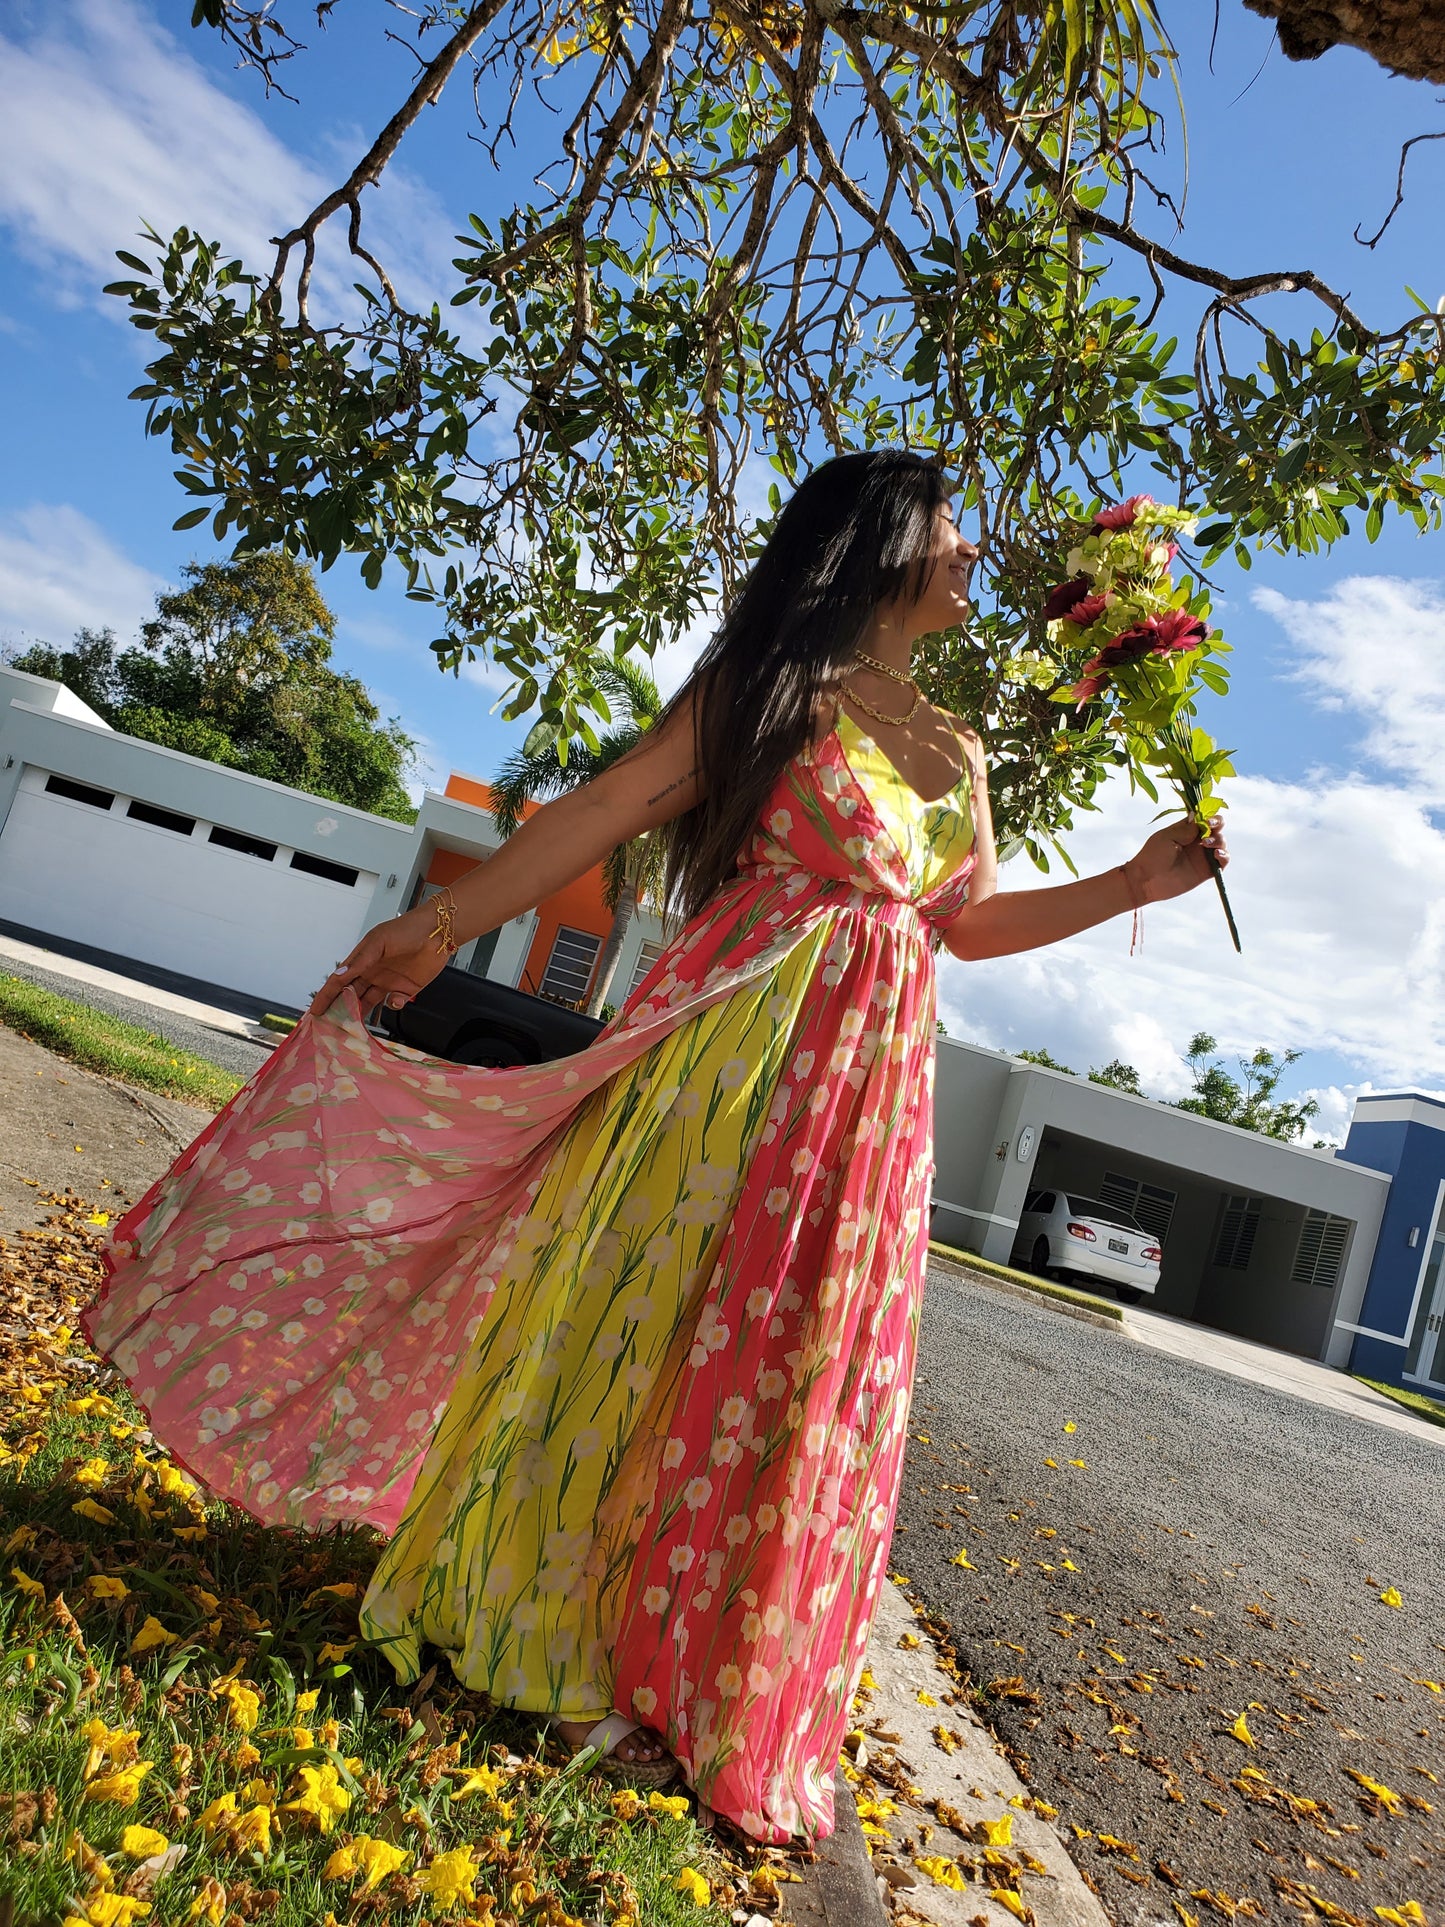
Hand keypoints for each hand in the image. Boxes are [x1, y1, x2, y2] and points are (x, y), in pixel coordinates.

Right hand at [308, 907, 448, 1017]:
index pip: (339, 981)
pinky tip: (395, 999)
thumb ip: (360, 961)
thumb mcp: (379, 941)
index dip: (326, 996)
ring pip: (369, 1003)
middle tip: (330, 1025)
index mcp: (362, 960)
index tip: (315, 1010)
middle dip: (340, 1010)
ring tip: (354, 1025)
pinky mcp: (407, 989)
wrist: (437, 931)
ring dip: (361, 1013)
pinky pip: (395, 1003)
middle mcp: (372, 973)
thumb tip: (339, 975)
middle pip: (350, 996)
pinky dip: (393, 1005)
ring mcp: (388, 982)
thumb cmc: (406, 929)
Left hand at [1125, 815, 1228, 905]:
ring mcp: (1202, 856)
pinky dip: (1225, 856)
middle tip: (1210, 827)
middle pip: (1217, 828)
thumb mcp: (1167, 837)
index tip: (1207, 819)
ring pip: (1221, 843)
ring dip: (1219, 840)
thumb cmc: (1153, 856)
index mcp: (1186, 830)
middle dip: (1218, 824)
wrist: (1147, 880)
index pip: (1204, 818)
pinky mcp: (1206, 871)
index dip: (1209, 816)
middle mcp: (1196, 842)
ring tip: (1207, 843)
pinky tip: (1217, 854)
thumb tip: (1200, 819)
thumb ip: (1185, 829)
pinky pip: (1222, 862)